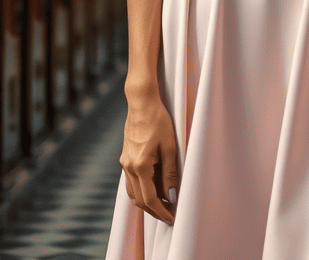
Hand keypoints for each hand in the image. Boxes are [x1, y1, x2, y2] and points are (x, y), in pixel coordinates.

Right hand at [120, 94, 178, 223]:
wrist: (141, 103)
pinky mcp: (125, 157)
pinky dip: (141, 190)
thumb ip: (170, 172)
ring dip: (146, 201)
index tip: (172, 218)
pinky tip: (153, 187)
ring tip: (163, 203)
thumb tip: (172, 194)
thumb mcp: (169, 146)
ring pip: (133, 192)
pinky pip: (130, 181)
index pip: (150, 199)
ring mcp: (125, 162)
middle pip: (139, 200)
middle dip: (154, 210)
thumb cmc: (158, 121)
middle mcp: (129, 167)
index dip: (161, 211)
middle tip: (169, 214)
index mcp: (140, 165)